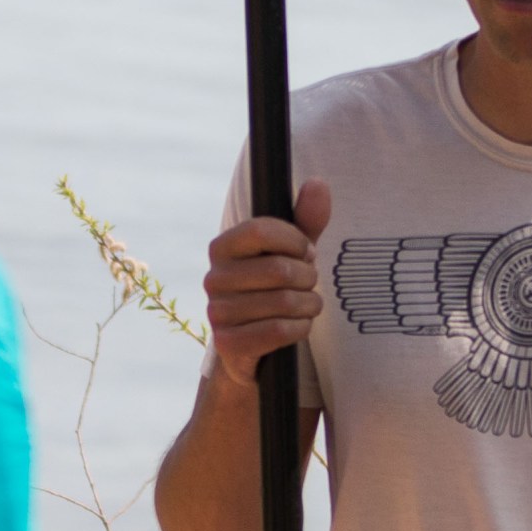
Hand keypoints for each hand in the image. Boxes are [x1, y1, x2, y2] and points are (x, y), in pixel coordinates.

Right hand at [204, 180, 331, 388]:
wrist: (256, 346)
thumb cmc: (276, 289)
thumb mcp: (292, 253)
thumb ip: (305, 221)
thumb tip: (318, 184)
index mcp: (222, 248)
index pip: (261, 230)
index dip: (295, 240)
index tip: (306, 251)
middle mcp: (213, 278)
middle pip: (278, 269)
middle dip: (308, 278)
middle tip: (310, 283)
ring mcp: (217, 313)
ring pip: (283, 302)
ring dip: (309, 305)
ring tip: (308, 305)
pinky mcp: (228, 344)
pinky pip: (277, 331)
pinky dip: (299, 329)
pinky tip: (298, 326)